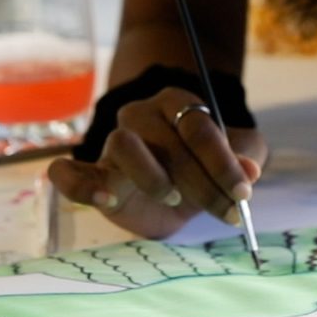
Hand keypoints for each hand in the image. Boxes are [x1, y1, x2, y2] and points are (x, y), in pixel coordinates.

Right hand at [48, 86, 266, 238]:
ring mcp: (111, 143)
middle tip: (228, 213)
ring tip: (173, 200)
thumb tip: (250, 171)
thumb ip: (246, 157)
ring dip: (153, 177)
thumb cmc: (206, 167)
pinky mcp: (91, 174)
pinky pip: (66, 172)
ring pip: (122, 145)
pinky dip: (81, 184)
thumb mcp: (239, 157)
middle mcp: (140, 115)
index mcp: (177, 103)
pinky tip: (106, 199)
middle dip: (203, 183)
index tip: (244, 192)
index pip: (198, 126)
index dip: (223, 161)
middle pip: (167, 142)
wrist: (176, 193)